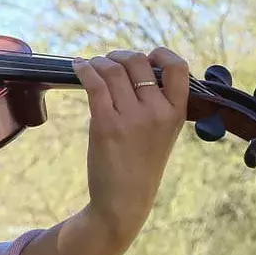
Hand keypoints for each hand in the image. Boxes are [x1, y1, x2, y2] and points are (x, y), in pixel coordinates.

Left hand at [71, 47, 190, 246]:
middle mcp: (157, 111)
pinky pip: (95, 84)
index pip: (178, 67)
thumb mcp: (163, 133)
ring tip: (92, 65)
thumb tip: (137, 70)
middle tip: (110, 62)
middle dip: (121, 56)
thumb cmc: (141, 165)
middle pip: (138, 62)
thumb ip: (158, 104)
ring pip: (114, 70)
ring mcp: (131, 117)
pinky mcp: (106, 123)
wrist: (124, 199)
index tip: (146, 58)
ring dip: (100, 62)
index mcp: (177, 112)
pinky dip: (84, 69)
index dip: (160, 54)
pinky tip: (78, 66)